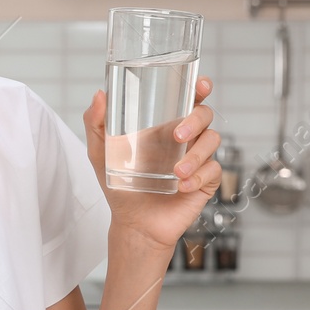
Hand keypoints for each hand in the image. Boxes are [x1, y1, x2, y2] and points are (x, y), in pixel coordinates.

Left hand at [83, 76, 220, 249]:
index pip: (187, 98)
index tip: (199, 84)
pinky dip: (198, 177)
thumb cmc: (121, 187)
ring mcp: (198, 158)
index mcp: (164, 124)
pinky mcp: (205, 180)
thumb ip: (96, 123)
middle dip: (195, 120)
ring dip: (196, 155)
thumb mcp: (101, 153)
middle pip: (204, 114)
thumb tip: (100, 94)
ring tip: (176, 172)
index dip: (198, 87)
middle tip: (176, 135)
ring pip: (212, 141)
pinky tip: (181, 186)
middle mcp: (185, 138)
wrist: (134, 224)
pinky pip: (213, 170)